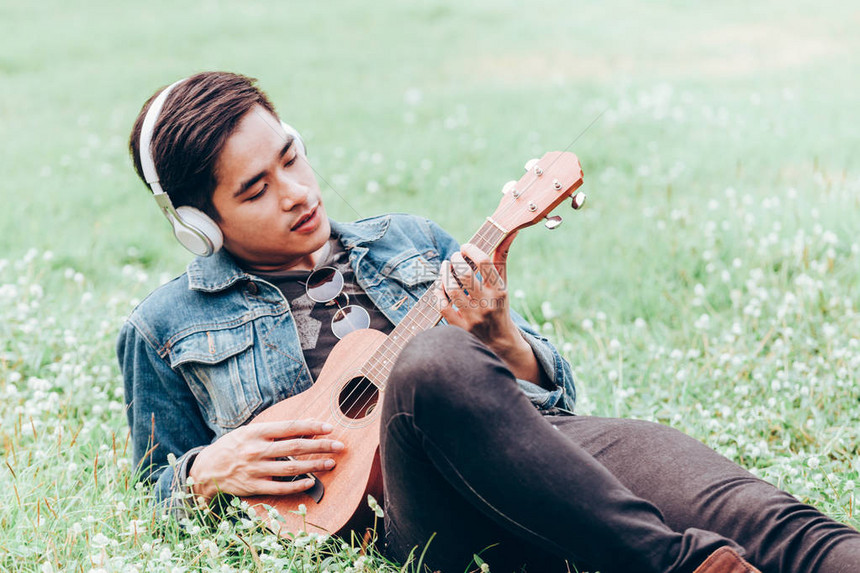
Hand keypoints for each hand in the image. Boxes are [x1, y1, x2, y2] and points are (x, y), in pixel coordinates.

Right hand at [188, 419, 343, 502]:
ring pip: (291, 468)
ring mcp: (255, 469)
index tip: (329, 427)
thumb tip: (306, 425)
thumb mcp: (251, 432)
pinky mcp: (253, 486)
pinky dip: (297, 485)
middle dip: (321, 446)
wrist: (206, 469)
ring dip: (314, 466)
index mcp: (256, 432)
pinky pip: (280, 487)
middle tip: (339, 446)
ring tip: (330, 463)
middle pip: (295, 447)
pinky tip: (311, 482)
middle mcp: (256, 450)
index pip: (289, 427)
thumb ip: (276, 430)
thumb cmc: (234, 446)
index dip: (311, 427)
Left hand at [435, 233, 540, 382]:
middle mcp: (486, 303)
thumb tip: (510, 232)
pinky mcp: (460, 327)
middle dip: (456, 260)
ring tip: (445, 267)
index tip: (465, 247)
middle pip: (465, 274)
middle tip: (454, 257)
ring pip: (451, 289)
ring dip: (444, 274)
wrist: (499, 340)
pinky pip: (442, 306)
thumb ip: (502, 257)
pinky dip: (438, 293)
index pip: (484, 262)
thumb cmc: (499, 304)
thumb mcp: (503, 282)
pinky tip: (440, 285)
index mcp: (499, 290)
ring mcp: (472, 317)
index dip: (471, 249)